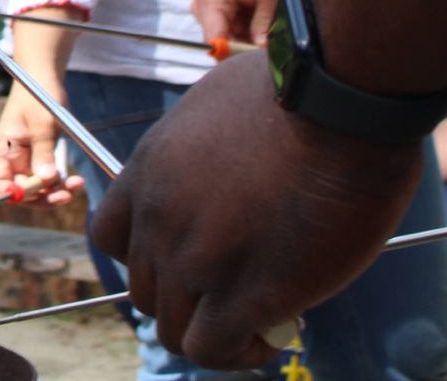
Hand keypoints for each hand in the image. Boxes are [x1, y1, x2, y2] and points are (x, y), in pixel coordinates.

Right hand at [0, 83, 80, 204]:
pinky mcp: (43, 157)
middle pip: (21, 191)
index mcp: (3, 149)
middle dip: (42, 197)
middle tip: (65, 196)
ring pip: (39, 188)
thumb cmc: (37, 95)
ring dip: (57, 192)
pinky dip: (63, 183)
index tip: (31, 194)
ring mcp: (29, 159)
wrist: (44, 78)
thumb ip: (43, 151)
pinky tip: (78, 181)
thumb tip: (46, 180)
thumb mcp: (42, 123)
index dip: (9, 193)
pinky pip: (51, 179)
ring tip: (77, 185)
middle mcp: (13, 159)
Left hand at [92, 51, 423, 368]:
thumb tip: (218, 170)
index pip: (111, 237)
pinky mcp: (246, 294)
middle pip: (144, 290)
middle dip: (186, 299)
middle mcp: (159, 220)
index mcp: (148, 174)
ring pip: (173, 330)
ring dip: (212, 334)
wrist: (335, 104)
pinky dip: (238, 353)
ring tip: (255, 324)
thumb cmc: (292, 92)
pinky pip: (213, 349)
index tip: (188, 258)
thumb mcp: (212, 107)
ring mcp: (197, 260)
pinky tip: (271, 337)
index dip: (148, 256)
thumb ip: (199, 151)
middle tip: (233, 293)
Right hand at [192, 0, 296, 46]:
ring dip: (254, 36)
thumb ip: (265, 20)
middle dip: (249, 46)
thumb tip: (260, 50)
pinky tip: (268, 15)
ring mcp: (212, 6)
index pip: (213, 39)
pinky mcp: (223, 7)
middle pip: (222, 41)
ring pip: (232, 37)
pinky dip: (255, 28)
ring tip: (274, 20)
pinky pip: (237, 29)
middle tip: (277, 40)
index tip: (261, 59)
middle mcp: (205, 3)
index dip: (236, 54)